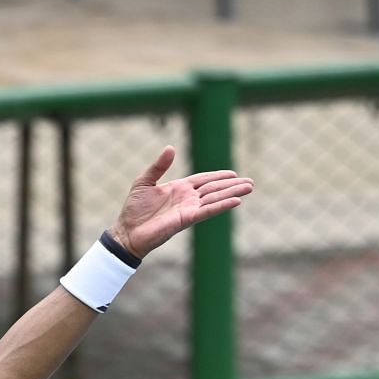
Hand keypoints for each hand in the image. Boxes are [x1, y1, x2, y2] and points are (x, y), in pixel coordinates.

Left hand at [109, 146, 254, 257]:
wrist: (127, 231)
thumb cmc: (133, 209)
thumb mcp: (144, 181)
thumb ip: (158, 166)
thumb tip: (170, 148)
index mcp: (179, 188)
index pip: (203, 180)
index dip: (218, 176)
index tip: (233, 174)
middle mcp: (187, 198)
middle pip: (214, 188)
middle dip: (232, 184)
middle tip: (251, 182)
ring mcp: (188, 208)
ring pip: (215, 198)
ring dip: (232, 192)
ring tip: (249, 187)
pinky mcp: (187, 219)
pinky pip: (207, 210)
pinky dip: (222, 205)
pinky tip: (236, 201)